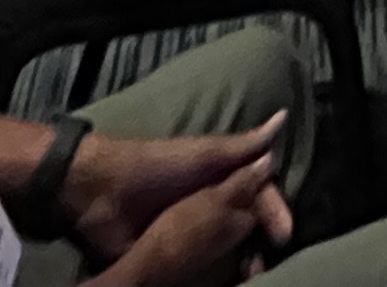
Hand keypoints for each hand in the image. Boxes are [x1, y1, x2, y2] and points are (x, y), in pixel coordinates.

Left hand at [63, 116, 290, 265]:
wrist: (102, 192)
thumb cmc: (157, 166)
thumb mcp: (204, 154)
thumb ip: (243, 145)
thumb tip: (285, 116)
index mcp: (220, 178)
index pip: (259, 196)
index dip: (274, 212)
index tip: (284, 234)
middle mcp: (209, 204)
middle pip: (246, 225)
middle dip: (260, 244)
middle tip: (266, 264)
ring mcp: (189, 230)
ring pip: (225, 249)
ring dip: (238, 263)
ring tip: (248, 278)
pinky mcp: (168, 252)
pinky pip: (195, 266)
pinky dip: (210, 277)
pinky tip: (222, 284)